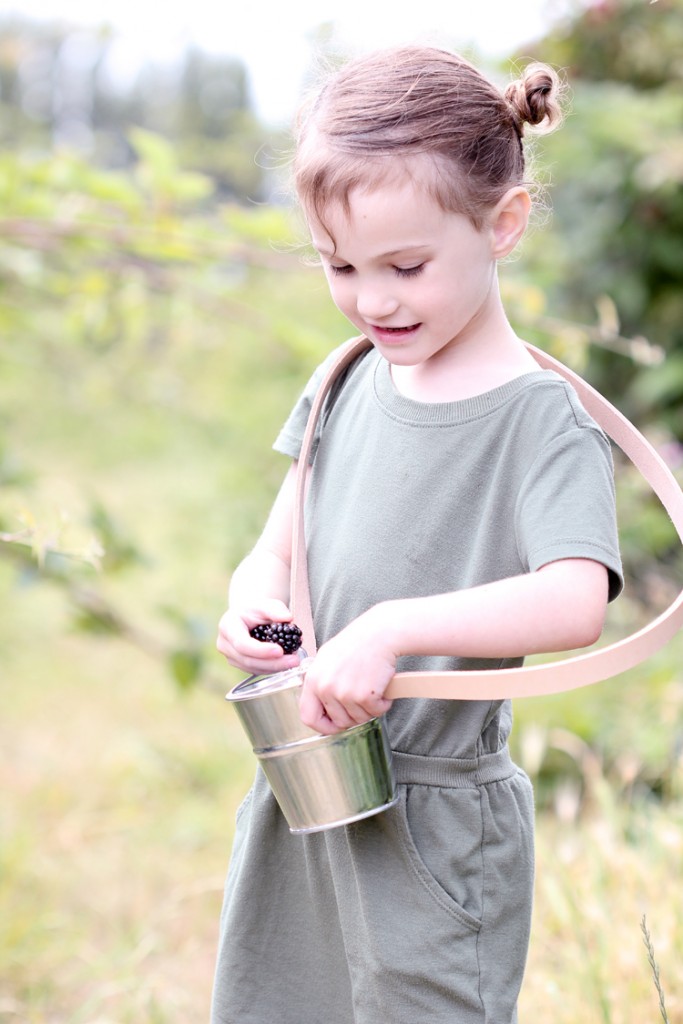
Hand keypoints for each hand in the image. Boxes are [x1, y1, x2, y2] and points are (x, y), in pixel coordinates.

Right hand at [216, 598, 301, 675]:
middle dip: (272, 662)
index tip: (280, 651)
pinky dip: (272, 668)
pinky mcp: (239, 664)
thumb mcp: (265, 604)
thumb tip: (288, 618)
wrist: (248, 617)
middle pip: (248, 660)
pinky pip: (256, 670)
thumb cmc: (255, 610)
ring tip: (293, 661)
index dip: (260, 650)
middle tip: (294, 660)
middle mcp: (225, 644)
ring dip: (274, 667)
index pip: (242, 643)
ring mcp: (231, 656)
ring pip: (252, 668)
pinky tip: (285, 663)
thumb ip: (276, 609)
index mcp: (228, 626)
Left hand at [299, 605, 396, 734]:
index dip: (323, 726)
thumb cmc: (357, 643)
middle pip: (339, 722)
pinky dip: (383, 703)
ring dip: (369, 708)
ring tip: (372, 687)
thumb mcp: (327, 659)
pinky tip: (382, 687)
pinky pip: (376, 712)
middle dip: (354, 716)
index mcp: (313, 680)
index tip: (334, 724)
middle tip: (362, 700)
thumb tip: (320, 706)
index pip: (308, 716)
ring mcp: (344, 693)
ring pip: (359, 719)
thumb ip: (320, 682)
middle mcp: (325, 688)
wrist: (379, 634)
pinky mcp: (364, 696)